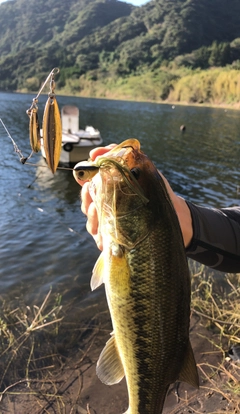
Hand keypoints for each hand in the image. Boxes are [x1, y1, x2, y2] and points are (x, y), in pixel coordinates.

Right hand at [76, 145, 192, 249]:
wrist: (174, 213)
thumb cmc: (156, 190)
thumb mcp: (140, 166)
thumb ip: (119, 155)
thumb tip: (95, 153)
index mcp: (108, 190)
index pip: (87, 185)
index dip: (83, 180)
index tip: (86, 178)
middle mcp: (106, 207)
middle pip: (86, 204)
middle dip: (86, 198)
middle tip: (91, 193)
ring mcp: (110, 224)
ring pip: (91, 222)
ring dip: (92, 217)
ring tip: (96, 211)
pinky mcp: (116, 240)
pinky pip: (102, 240)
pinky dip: (101, 237)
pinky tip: (103, 235)